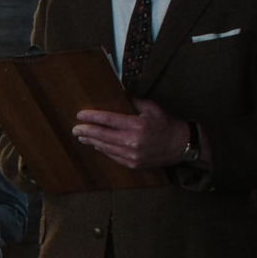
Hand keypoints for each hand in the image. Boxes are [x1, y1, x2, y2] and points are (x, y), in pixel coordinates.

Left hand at [72, 99, 190, 168]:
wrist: (181, 145)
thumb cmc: (166, 123)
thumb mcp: (152, 108)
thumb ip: (132, 102)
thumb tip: (116, 94)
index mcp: (137, 125)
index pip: (108, 120)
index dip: (92, 117)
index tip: (80, 115)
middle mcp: (133, 142)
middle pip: (102, 136)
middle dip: (86, 132)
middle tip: (75, 129)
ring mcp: (132, 155)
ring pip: (105, 148)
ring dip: (92, 142)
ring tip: (82, 137)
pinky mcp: (133, 164)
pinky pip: (113, 156)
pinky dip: (104, 150)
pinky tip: (97, 145)